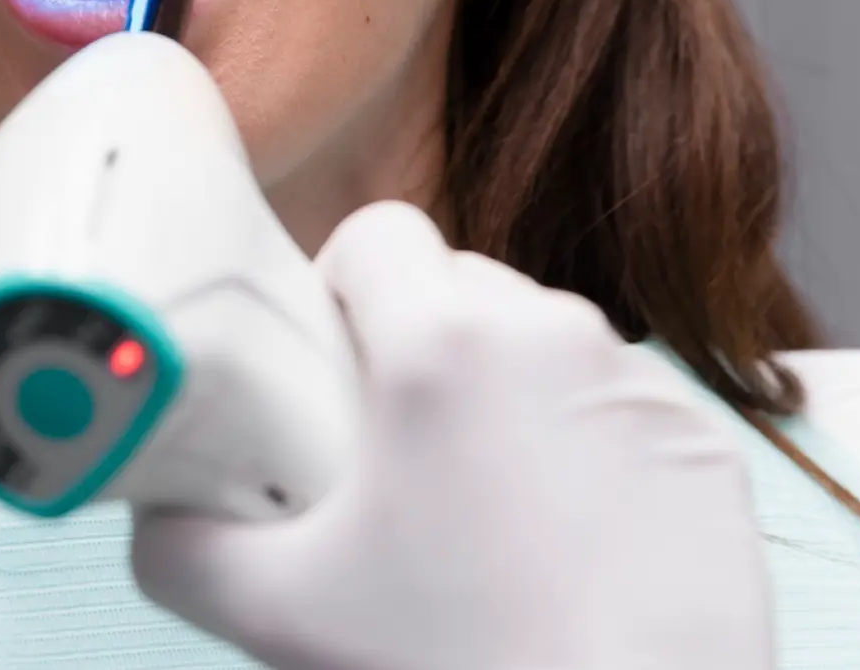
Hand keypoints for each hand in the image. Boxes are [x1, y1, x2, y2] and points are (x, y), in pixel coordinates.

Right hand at [131, 202, 772, 669]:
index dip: (340, 289)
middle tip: (395, 454)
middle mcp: (552, 332)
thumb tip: (155, 513)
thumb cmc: (464, 669)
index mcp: (442, 342)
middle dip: (423, 347)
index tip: (331, 365)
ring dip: (508, 395)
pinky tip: (567, 539)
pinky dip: (588, 451)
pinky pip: (621, 411)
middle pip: (463, 286)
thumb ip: (181, 544)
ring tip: (486, 508)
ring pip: (548, 346)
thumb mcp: (273, 612)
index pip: (378, 234)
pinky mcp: (704, 444)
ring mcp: (641, 385)